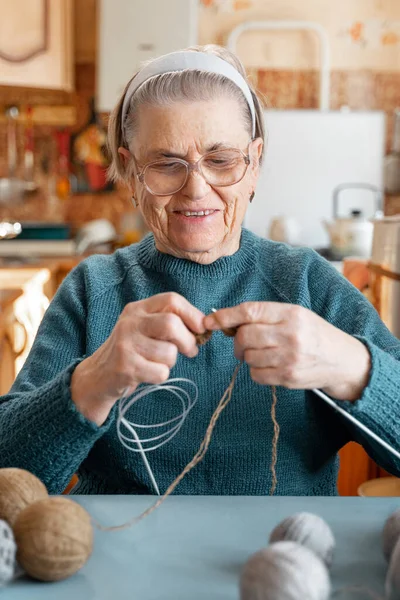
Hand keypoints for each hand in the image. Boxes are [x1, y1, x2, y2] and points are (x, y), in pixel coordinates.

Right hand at [71, 292, 204, 425]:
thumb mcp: (146, 328)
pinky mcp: (125, 366)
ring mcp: (126, 344)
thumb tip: (204, 325)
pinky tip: (147, 373)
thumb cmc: (132, 350)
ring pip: (168, 352)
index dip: (192, 314)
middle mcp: (130, 322)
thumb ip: (170, 322)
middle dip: (187, 340)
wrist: (99, 376)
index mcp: (138, 309)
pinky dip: (161, 375)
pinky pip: (160, 372)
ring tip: (158, 362)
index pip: (172, 300)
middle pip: (171, 324)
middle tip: (190, 350)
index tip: (200, 329)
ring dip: (171, 362)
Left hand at [204, 302, 370, 401]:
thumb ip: (264, 316)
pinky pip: (256, 375)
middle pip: (245, 336)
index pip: (250, 312)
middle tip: (244, 344)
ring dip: (249, 357)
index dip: (225, 316)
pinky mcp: (288, 378)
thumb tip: (226, 323)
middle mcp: (290, 334)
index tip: (210, 320)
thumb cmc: (313, 334)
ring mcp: (290, 358)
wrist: (342, 360)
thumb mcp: (294, 315)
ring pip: (249, 357)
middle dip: (238, 341)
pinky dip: (257, 371)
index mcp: (291, 313)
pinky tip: (270, 366)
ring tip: (264, 354)